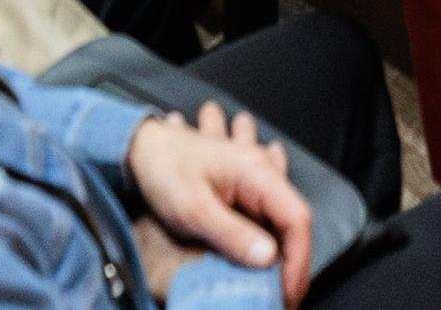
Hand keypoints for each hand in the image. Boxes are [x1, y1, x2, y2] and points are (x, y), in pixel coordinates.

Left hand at [126, 103, 311, 304]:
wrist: (142, 145)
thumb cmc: (163, 169)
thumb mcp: (193, 208)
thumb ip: (232, 233)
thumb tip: (268, 259)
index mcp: (258, 173)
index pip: (297, 219)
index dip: (298, 259)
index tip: (287, 294)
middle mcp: (264, 174)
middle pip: (291, 225)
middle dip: (289, 264)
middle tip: (277, 300)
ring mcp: (255, 182)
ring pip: (280, 224)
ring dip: (280, 255)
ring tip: (272, 290)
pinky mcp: (244, 191)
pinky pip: (265, 220)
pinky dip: (266, 244)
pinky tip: (262, 263)